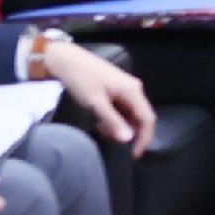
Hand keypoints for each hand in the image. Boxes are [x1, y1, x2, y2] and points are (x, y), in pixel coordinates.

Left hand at [31, 35, 155, 153]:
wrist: (66, 59)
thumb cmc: (81, 79)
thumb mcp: (95, 103)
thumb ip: (113, 121)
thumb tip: (128, 139)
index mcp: (132, 91)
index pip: (147, 119)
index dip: (144, 138)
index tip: (134, 154)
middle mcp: (133, 89)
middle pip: (141, 116)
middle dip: (129, 132)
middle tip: (111, 140)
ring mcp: (125, 87)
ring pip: (130, 113)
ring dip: (119, 125)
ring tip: (101, 128)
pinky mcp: (117, 88)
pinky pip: (122, 107)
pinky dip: (114, 117)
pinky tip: (100, 119)